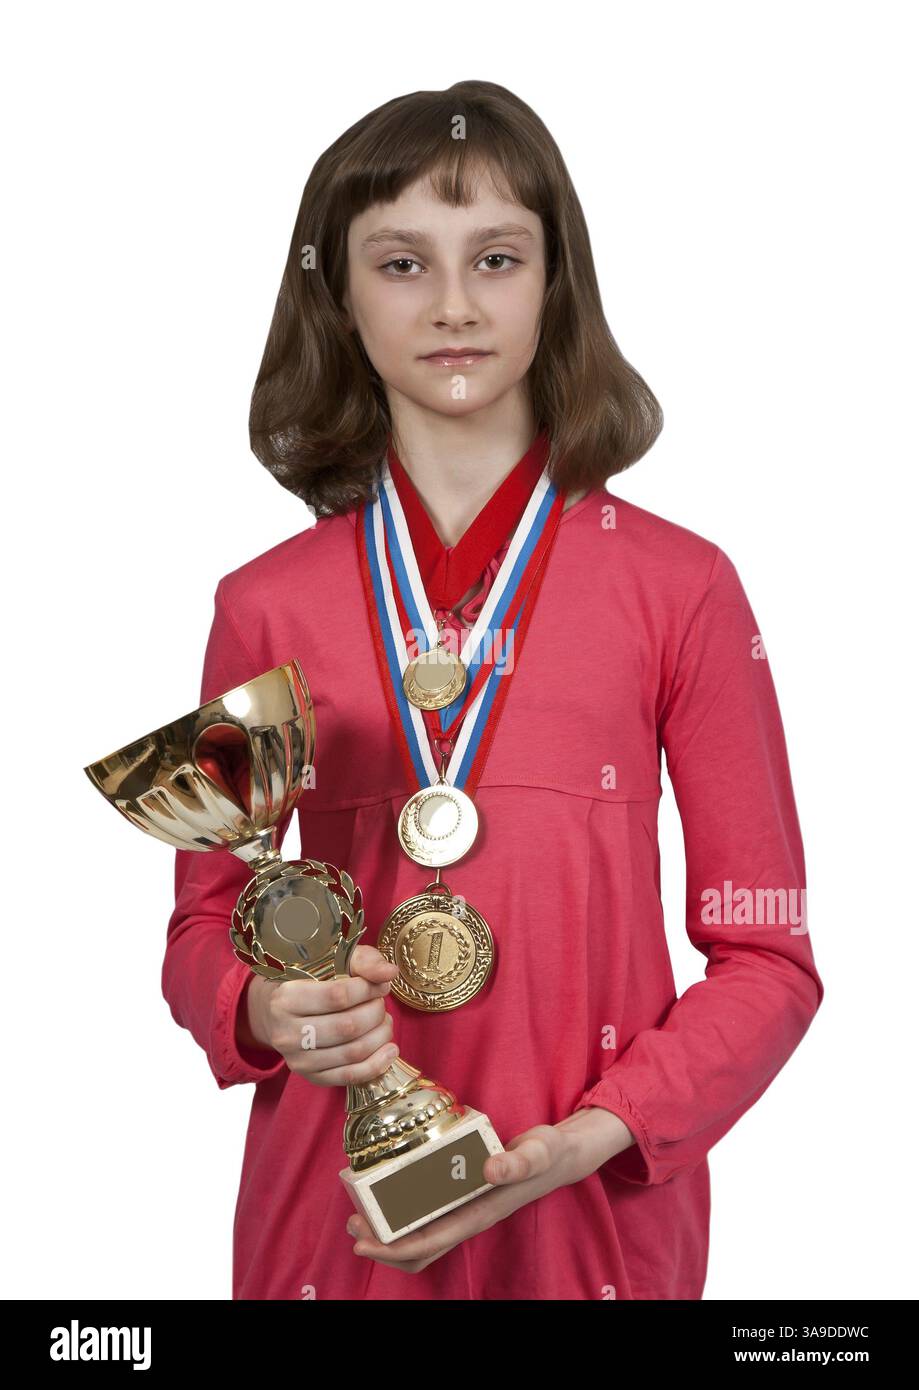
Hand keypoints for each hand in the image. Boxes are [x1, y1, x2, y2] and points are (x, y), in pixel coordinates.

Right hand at [240, 945, 402, 1085]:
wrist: (277, 1013)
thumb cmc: (310, 981)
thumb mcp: (332, 960)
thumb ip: (363, 962)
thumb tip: (389, 973)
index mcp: (286, 998)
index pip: (338, 996)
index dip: (368, 990)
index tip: (381, 985)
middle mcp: (286, 1033)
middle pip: (348, 1026)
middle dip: (375, 1013)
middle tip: (381, 1003)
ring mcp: (298, 1060)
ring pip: (352, 1052)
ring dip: (380, 1036)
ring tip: (384, 1022)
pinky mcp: (311, 1077)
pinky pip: (350, 1076)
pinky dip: (376, 1064)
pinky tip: (390, 1050)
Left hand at [345, 1106, 634, 1272]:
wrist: (561, 1156)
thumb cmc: (546, 1153)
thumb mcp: (537, 1151)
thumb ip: (518, 1160)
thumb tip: (490, 1169)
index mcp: (479, 1212)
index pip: (430, 1241)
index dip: (393, 1247)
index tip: (363, 1240)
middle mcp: (467, 1217)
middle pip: (419, 1249)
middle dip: (383, 1244)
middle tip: (352, 1224)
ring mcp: (464, 1210)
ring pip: (421, 1238)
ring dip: (389, 1232)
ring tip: (361, 1213)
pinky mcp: (463, 1198)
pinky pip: (427, 1217)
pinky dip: (403, 1214)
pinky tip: (388, 1194)